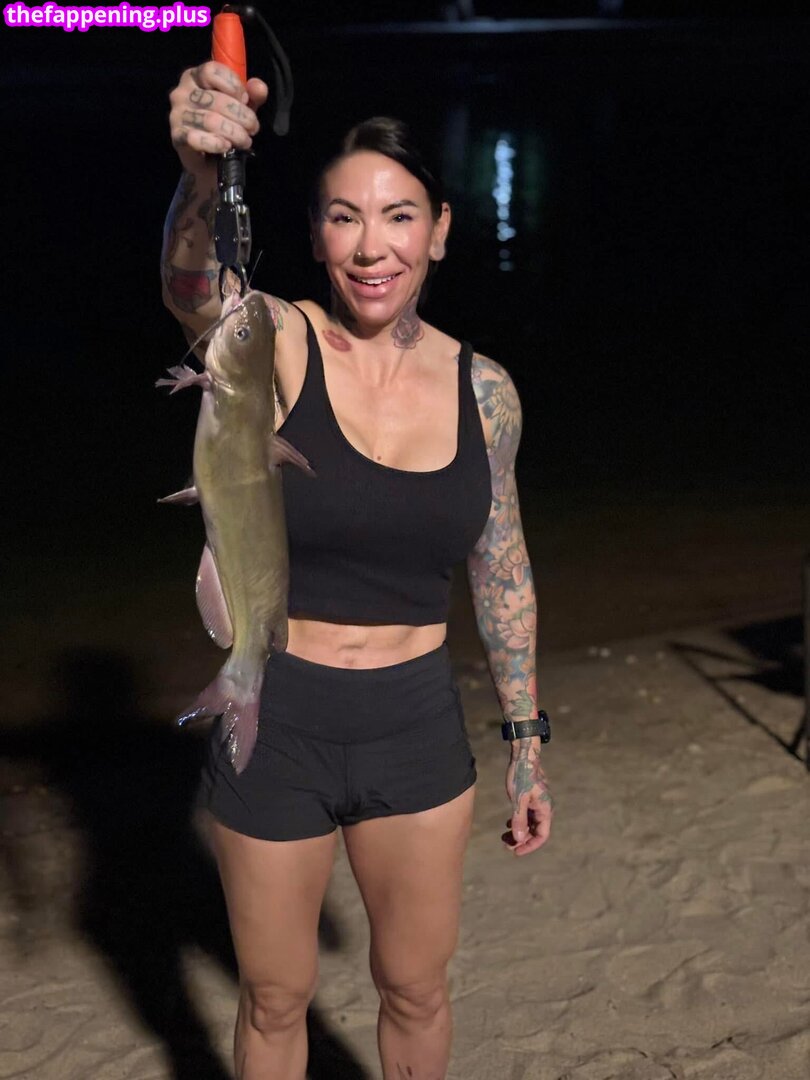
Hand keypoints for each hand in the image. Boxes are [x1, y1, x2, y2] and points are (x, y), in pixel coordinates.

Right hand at [169, 61, 267, 160]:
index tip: (246, 100)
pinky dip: (215, 144)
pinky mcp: (177, 137)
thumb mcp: (242, 107)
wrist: (210, 159)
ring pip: (210, 120)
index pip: (212, 71)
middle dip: (241, 115)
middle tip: (253, 127)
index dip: (234, 85)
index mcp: (195, 76)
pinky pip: (196, 139)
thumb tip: (259, 87)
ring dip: (234, 132)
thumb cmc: (225, 124)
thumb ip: (252, 95)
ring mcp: (177, 114)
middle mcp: (182, 92)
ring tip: (245, 140)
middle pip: (215, 99)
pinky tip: (226, 146)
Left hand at [503, 736, 552, 855]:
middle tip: (505, 845)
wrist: (524, 755)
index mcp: (545, 810)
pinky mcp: (532, 797)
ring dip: (519, 831)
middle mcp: (545, 808)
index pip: (541, 835)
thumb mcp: (518, 800)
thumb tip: (519, 839)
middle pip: (535, 831)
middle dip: (522, 840)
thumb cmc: (521, 775)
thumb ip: (519, 820)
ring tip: (504, 837)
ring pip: (531, 823)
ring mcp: (539, 802)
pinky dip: (519, 821)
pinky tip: (507, 824)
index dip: (530, 846)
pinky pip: (528, 815)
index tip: (516, 852)